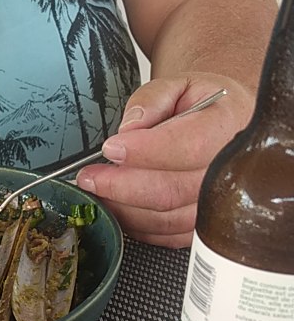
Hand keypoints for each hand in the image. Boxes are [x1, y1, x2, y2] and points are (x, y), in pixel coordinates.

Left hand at [75, 74, 255, 246]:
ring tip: (97, 191)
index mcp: (226, 126)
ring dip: (123, 209)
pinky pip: (166, 235)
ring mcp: (218, 204)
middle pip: (171, 190)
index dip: (145, 152)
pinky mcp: (202, 225)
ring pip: (165, 218)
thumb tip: (130, 128)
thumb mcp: (179, 85)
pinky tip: (118, 207)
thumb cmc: (204, 106)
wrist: (228, 125)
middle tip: (90, 177)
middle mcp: (229, 171)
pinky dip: (136, 225)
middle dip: (121, 186)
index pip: (188, 146)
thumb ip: (152, 99)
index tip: (111, 148)